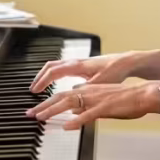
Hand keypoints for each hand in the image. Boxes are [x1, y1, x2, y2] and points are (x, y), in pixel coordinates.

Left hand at [26, 81, 159, 129]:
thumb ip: (87, 103)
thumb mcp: (102, 100)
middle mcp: (90, 91)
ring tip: (41, 118)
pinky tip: (67, 126)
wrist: (144, 94)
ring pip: (70, 103)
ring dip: (54, 111)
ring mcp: (97, 99)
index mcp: (89, 89)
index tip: (36, 110)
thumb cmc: (127, 99)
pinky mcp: (106, 107)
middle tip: (29, 114)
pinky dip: (77, 120)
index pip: (64, 94)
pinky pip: (89, 114)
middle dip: (44, 106)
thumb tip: (73, 110)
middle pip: (61, 97)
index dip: (48, 102)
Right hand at [29, 50, 143, 93]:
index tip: (35, 91)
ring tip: (40, 86)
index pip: (53, 72)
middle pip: (50, 66)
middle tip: (32, 89)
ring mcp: (78, 62)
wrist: (126, 62)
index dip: (42, 82)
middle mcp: (75, 62)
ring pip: (55, 65)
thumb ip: (85, 91)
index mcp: (77, 66)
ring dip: (45, 75)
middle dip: (39, 77)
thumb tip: (72, 98)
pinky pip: (62, 67)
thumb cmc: (115, 71)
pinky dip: (54, 74)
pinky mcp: (82, 65)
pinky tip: (55, 82)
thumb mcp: (100, 84)